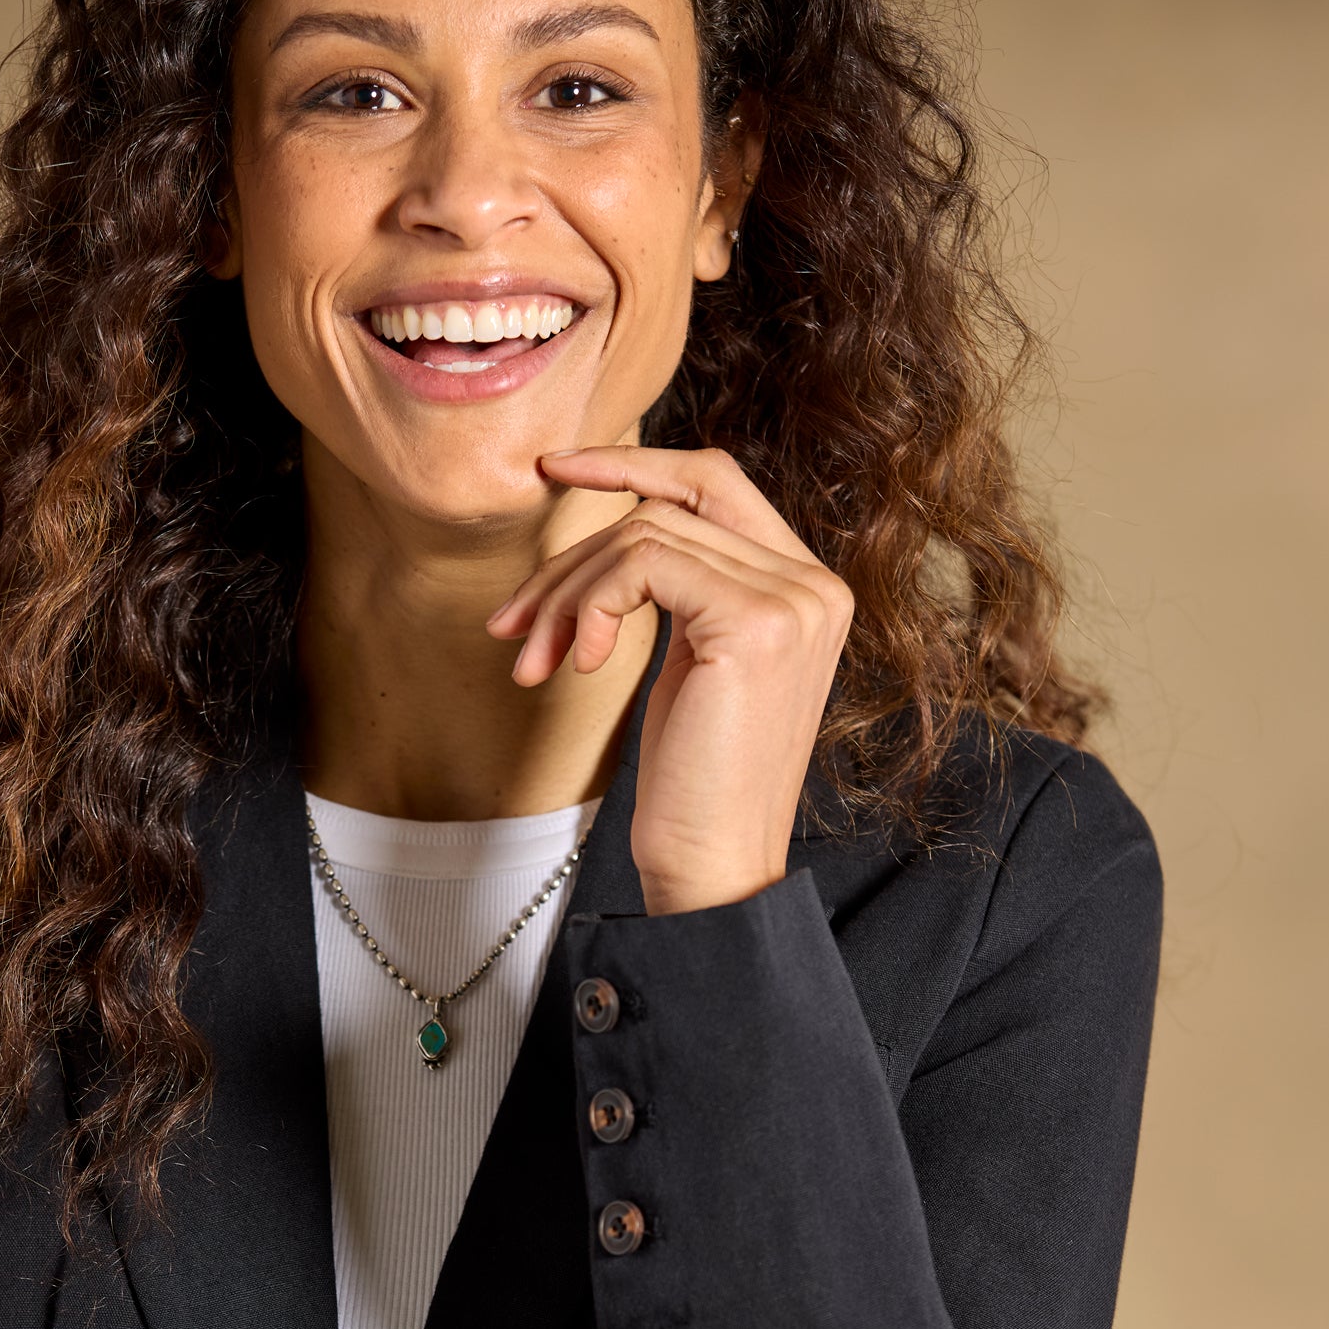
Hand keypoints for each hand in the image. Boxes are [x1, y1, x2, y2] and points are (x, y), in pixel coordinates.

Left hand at [486, 446, 853, 915]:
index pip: (714, 482)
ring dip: (567, 594)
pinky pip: (641, 565)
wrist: (715, 863)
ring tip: (536, 660)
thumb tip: (610, 525)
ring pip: (644, 533)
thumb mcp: (691, 664)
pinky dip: (590, 606)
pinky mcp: (756, 622)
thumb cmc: (695, 781)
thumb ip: (683, 588)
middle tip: (514, 621)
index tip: (555, 469)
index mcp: (805, 588)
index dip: (632, 465)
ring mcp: (793, 600)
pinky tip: (580, 664)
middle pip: (669, 505)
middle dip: (575, 555)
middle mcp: (814, 584)